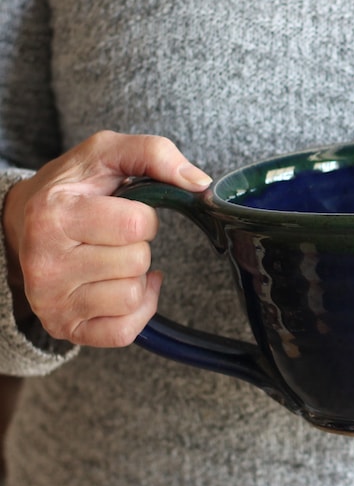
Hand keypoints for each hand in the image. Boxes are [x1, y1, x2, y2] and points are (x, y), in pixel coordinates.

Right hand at [2, 131, 211, 346]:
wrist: (21, 224)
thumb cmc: (73, 189)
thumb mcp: (105, 154)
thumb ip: (154, 153)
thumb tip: (200, 183)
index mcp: (54, 213)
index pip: (136, 224)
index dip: (143, 217)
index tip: (123, 212)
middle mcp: (46, 260)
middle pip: (137, 261)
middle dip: (137, 246)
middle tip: (112, 238)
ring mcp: (51, 299)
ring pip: (132, 296)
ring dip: (135, 277)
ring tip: (111, 261)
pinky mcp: (63, 326)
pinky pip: (125, 332)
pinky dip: (135, 311)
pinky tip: (120, 288)